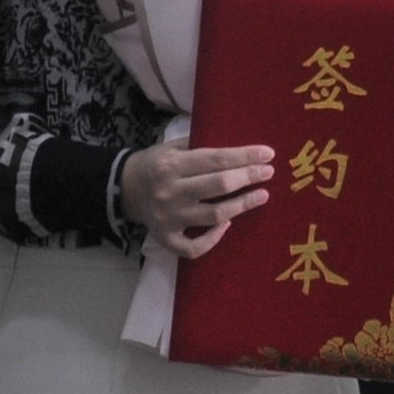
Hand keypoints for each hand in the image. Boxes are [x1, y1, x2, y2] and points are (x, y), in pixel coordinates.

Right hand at [119, 136, 272, 257]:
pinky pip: (194, 247)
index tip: (267, 154)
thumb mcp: (172, 147)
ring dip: (241, 205)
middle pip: (218, 186)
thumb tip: (239, 150)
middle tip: (268, 173)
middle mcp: (170, 191)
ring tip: (262, 196)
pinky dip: (213, 239)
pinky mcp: (166, 239)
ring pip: (213, 215)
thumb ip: (200, 146)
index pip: (216, 159)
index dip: (244, 156)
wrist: (125, 189)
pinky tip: (228, 225)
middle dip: (248, 177)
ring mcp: (168, 219)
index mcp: (171, 165)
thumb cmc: (156, 164)